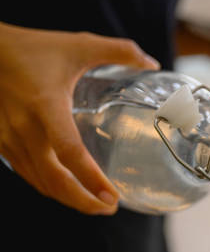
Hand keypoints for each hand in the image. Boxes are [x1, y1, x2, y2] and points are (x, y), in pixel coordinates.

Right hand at [0, 22, 158, 214]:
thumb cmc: (33, 48)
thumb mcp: (79, 44)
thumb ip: (120, 51)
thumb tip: (152, 64)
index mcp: (46, 106)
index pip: (70, 152)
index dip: (92, 179)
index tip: (113, 196)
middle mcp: (24, 128)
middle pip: (54, 179)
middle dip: (83, 201)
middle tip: (110, 208)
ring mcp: (9, 138)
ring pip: (39, 182)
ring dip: (68, 199)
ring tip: (97, 204)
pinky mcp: (1, 142)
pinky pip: (27, 174)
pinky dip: (49, 187)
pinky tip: (68, 190)